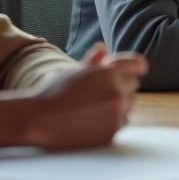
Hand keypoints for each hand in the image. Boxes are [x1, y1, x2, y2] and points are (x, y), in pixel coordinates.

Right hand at [24, 44, 147, 149]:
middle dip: (122, 84)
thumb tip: (103, 49)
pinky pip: (123, 120)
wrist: (39, 119)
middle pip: (134, 84)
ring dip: (119, 103)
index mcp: (109, 72)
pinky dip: (114, 119)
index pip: (138, 64)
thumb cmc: (54, 92)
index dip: (134, 67)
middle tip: (100, 90)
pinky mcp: (113, 130)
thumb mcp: (73, 70)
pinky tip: (93, 118)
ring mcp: (117, 112)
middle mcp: (117, 91)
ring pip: (130, 104)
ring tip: (93, 105)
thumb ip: (93, 60)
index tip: (134, 70)